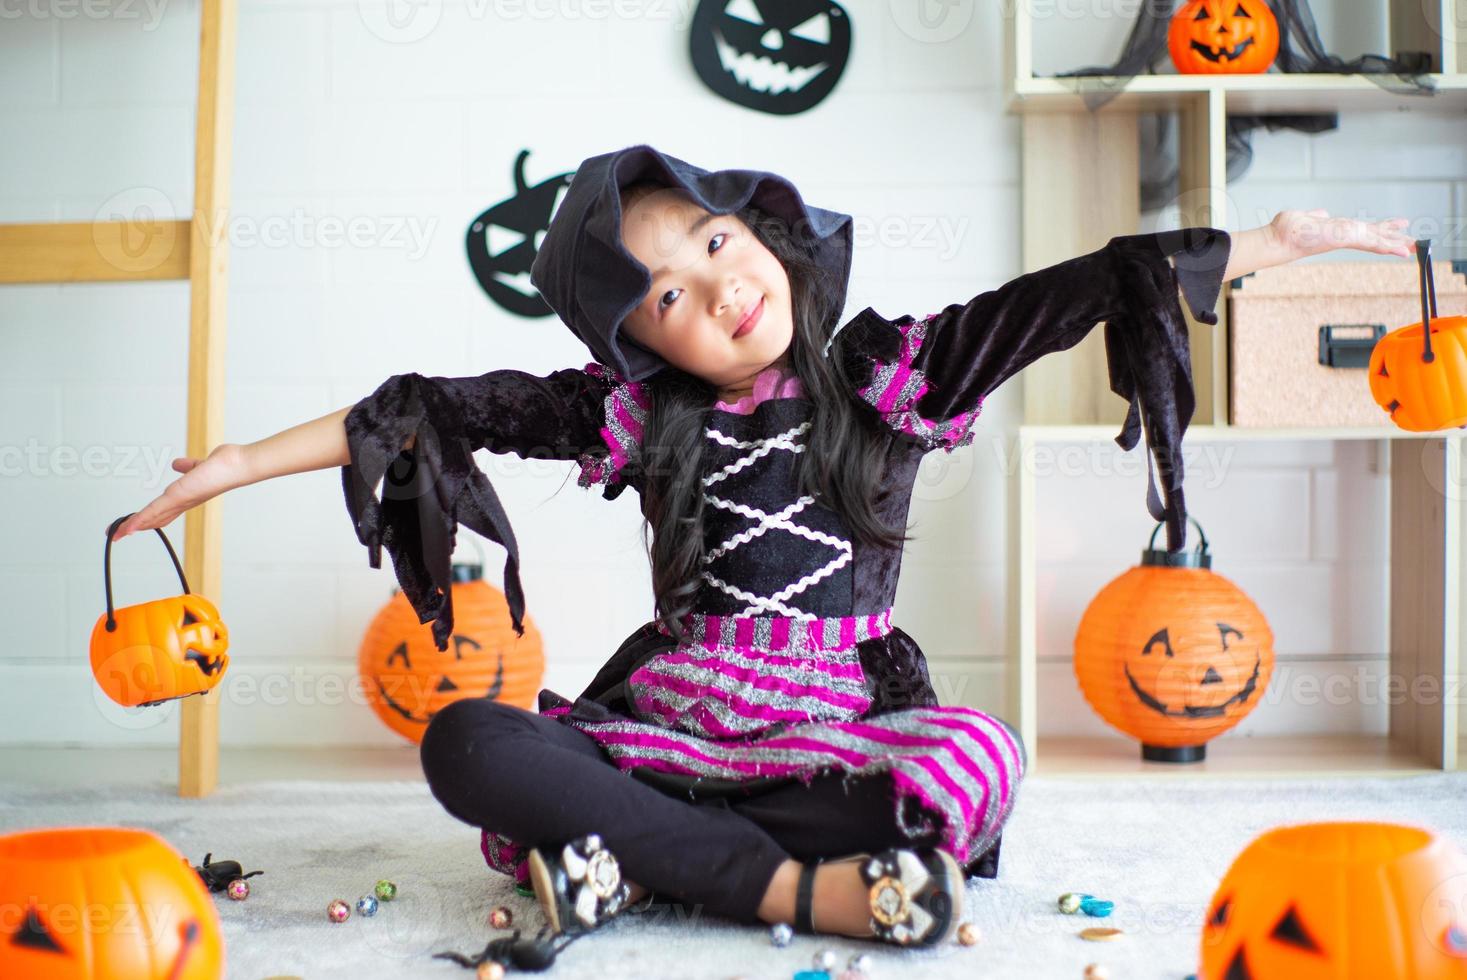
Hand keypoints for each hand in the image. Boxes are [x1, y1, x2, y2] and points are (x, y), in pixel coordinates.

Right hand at [110, 443, 250, 541]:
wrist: (236, 466)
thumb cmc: (224, 466)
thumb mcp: (199, 466)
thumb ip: (188, 467)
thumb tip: (177, 464)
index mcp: (186, 497)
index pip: (163, 511)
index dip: (148, 518)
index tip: (134, 523)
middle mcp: (182, 502)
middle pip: (155, 519)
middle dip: (136, 526)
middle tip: (118, 534)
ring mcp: (180, 501)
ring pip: (151, 517)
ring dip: (132, 526)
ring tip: (117, 533)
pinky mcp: (178, 496)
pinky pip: (154, 510)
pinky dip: (140, 520)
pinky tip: (129, 528)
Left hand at [1271, 209, 1414, 261]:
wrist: (1277, 239)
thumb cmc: (1287, 230)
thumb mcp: (1305, 217)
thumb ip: (1316, 215)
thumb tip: (1321, 212)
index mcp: (1338, 228)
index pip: (1364, 229)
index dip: (1382, 230)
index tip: (1398, 227)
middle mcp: (1344, 234)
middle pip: (1374, 236)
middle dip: (1393, 240)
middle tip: (1413, 244)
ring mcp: (1345, 237)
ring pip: (1375, 240)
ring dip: (1394, 244)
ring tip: (1412, 248)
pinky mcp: (1344, 239)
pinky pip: (1369, 243)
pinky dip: (1386, 247)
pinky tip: (1401, 251)